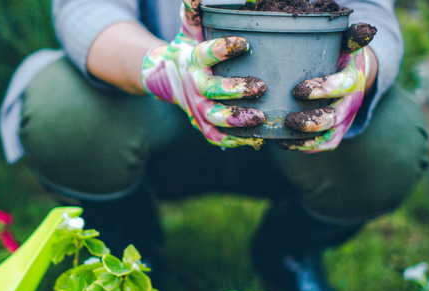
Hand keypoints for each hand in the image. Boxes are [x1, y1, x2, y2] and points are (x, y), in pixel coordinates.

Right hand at [140, 0, 265, 148]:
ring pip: (215, 117)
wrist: (167, 77)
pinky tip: (256, 139)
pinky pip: (218, 136)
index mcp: (194, 60)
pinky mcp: (204, 124)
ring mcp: (199, 108)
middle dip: (235, 90)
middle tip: (260, 86)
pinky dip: (235, 140)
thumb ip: (195, 10)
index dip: (224, 49)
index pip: (207, 54)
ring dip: (237, 119)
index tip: (245, 43)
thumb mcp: (191, 28)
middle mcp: (195, 86)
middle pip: (212, 91)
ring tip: (261, 117)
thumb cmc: (190, 47)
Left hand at [281, 23, 376, 152]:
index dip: (322, 89)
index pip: (342, 85)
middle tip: (289, 120)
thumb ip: (351, 38)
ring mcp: (345, 120)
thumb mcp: (346, 44)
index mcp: (353, 78)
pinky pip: (324, 145)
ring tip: (283, 137)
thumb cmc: (340, 56)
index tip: (297, 91)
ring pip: (330, 136)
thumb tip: (365, 29)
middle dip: (312, 121)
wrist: (353, 74)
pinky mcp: (337, 131)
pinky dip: (305, 147)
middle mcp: (351, 101)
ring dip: (307, 140)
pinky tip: (284, 143)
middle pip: (335, 117)